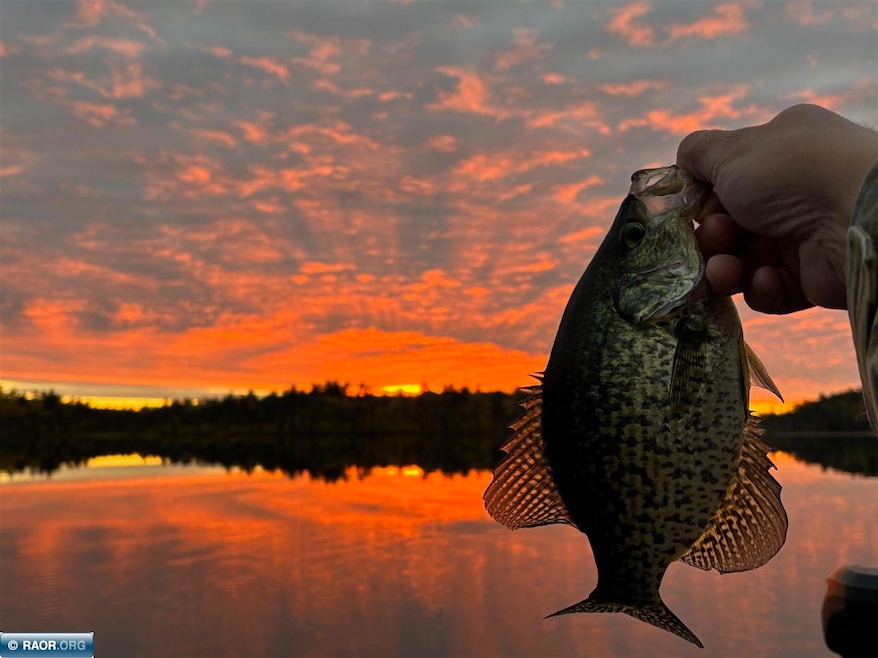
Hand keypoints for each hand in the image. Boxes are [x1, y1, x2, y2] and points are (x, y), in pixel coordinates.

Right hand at [676, 104, 877, 313]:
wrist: (858, 218)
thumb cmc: (793, 173)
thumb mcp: (732, 150)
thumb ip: (698, 152)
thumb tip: (683, 161)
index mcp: (781, 152)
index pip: (728, 180)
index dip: (704, 199)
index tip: (692, 210)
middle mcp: (794, 192)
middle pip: (730, 224)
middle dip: (713, 237)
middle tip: (717, 238)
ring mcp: (804, 235)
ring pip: (744, 260)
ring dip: (726, 268)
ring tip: (726, 270)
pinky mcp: (811, 278)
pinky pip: (769, 289)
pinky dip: (760, 288)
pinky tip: (767, 279)